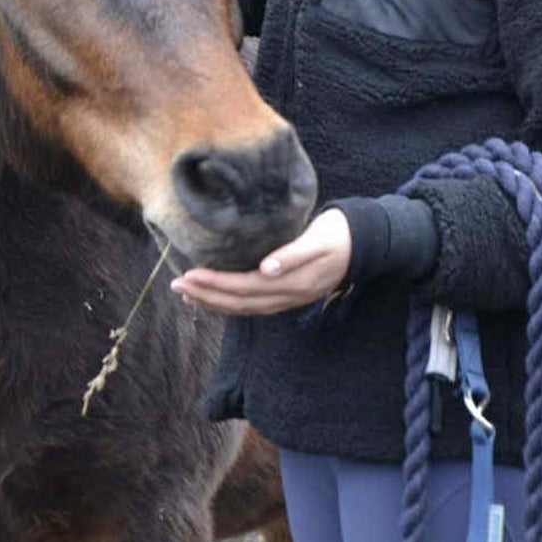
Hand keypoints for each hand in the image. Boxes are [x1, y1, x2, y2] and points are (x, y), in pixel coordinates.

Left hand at [170, 207, 352, 314]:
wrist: (365, 243)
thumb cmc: (339, 233)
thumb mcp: (319, 239)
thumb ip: (293, 254)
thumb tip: (267, 269)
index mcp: (293, 282)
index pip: (244, 287)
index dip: (215, 285)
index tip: (189, 276)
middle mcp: (288, 296)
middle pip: (240, 302)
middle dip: (207, 296)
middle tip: (177, 286)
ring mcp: (289, 299)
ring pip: (245, 308)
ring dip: (215, 303)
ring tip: (188, 294)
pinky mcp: (289, 295)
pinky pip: (255, 305)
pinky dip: (232, 303)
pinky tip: (217, 297)